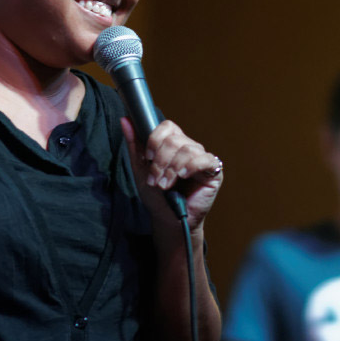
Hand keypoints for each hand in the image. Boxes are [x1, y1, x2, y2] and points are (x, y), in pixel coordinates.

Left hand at [120, 117, 222, 232]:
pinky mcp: (214, 171)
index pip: (168, 126)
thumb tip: (125, 120)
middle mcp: (189, 148)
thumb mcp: (141, 169)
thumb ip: (135, 145)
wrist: (168, 220)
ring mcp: (202, 158)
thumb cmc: (157, 197)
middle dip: (160, 161)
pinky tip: (183, 177)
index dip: (156, 139)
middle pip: (175, 139)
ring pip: (187, 149)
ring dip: (172, 169)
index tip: (148, 157)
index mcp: (173, 144)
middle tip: (155, 179)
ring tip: (166, 185)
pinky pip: (205, 159)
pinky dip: (191, 167)